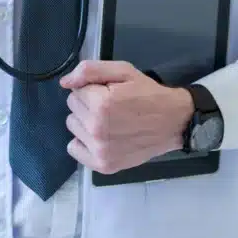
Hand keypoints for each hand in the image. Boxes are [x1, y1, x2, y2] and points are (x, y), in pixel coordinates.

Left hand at [60, 60, 193, 174]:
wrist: (172, 122)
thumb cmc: (148, 94)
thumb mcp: (123, 70)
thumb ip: (90, 70)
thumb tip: (65, 82)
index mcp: (101, 103)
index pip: (75, 90)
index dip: (92, 88)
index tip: (109, 91)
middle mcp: (97, 129)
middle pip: (72, 108)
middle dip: (88, 103)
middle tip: (110, 105)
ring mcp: (100, 150)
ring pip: (73, 126)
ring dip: (86, 121)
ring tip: (109, 120)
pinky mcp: (103, 166)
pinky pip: (75, 149)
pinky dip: (84, 142)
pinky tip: (101, 136)